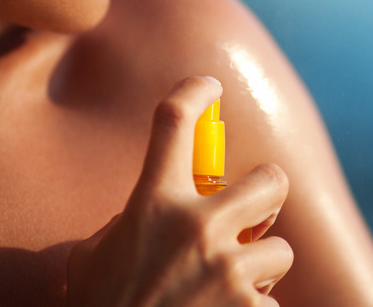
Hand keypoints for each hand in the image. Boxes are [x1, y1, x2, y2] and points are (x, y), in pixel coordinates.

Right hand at [66, 76, 292, 306]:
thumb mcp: (93, 258)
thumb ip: (126, 225)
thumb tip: (148, 213)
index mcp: (153, 204)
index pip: (173, 122)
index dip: (195, 92)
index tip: (209, 86)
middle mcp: (197, 227)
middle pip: (271, 180)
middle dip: (268, 196)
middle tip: (252, 217)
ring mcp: (229, 270)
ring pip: (279, 250)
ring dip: (259, 271)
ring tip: (227, 291)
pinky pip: (271, 302)